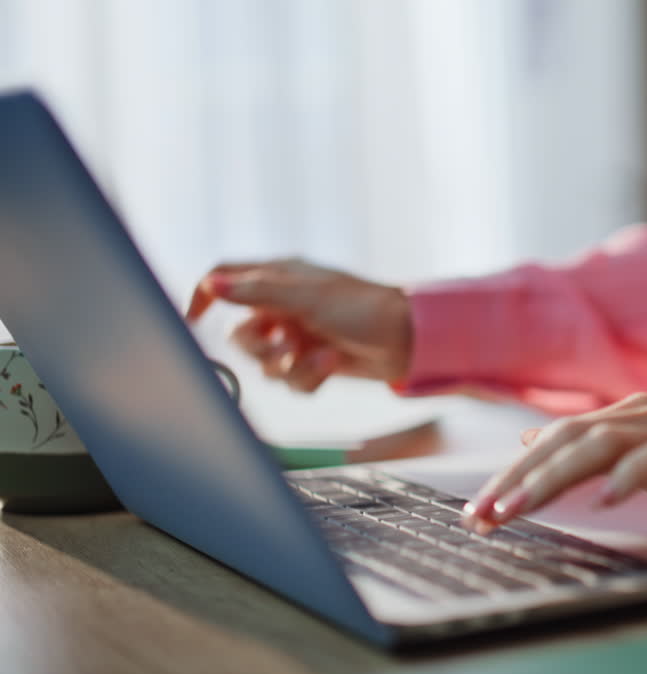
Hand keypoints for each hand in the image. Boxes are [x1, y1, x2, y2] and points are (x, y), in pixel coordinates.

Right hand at [186, 259, 411, 391]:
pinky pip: (291, 379)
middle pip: (241, 333)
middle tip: (285, 348)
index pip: (225, 277)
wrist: (409, 341)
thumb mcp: (308, 297)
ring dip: (290, 365)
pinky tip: (330, 365)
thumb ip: (258, 292)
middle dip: (260, 348)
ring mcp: (299, 334)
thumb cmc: (364, 308)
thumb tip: (211, 285)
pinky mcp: (314, 361)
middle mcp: (284, 304)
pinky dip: (308, 376)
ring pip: (266, 363)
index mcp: (280, 276)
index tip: (192, 322)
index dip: (204, 296)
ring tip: (320, 358)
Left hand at [461, 393, 646, 539]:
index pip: (556, 439)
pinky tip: (605, 500)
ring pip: (603, 442)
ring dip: (556, 476)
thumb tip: (530, 441)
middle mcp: (645, 415)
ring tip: (524, 506)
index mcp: (627, 417)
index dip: (513, 473)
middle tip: (485, 514)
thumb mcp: (639, 461)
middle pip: (569, 438)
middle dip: (520, 478)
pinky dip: (630, 476)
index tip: (478, 511)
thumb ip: (589, 450)